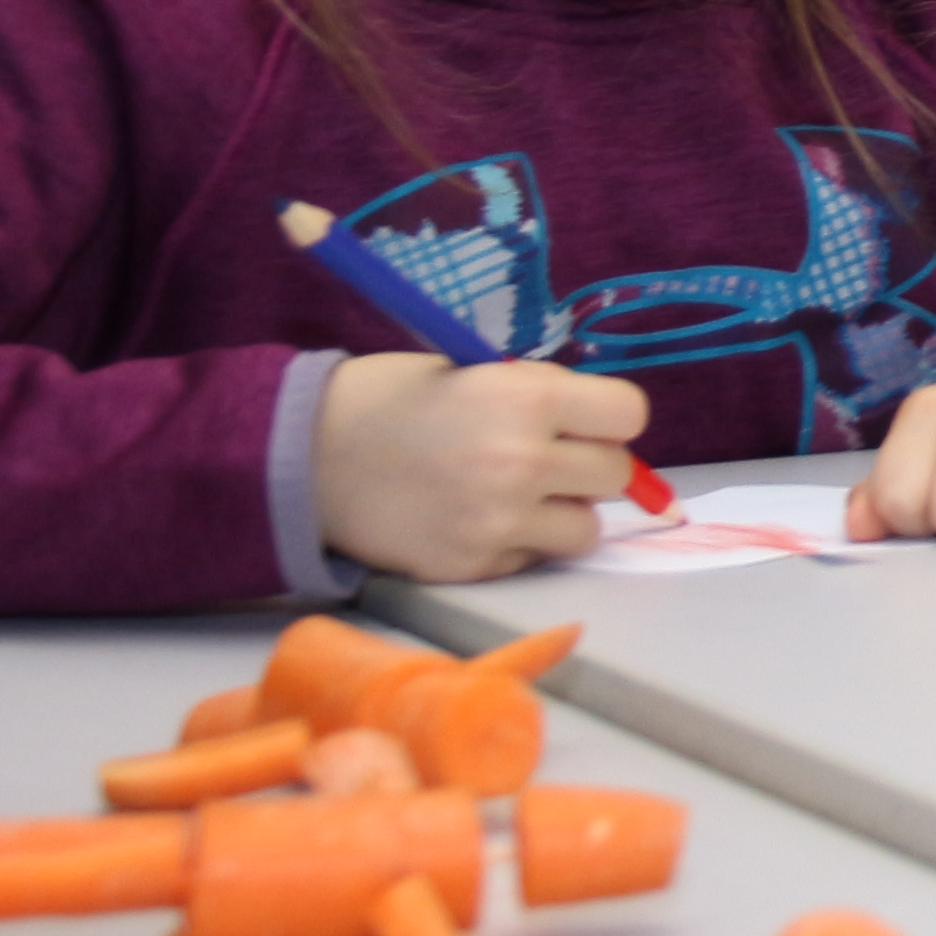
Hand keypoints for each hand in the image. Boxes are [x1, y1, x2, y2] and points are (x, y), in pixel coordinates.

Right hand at [311, 354, 651, 581]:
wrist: (307, 455)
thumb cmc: (393, 402)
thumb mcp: (476, 373)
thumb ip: (543, 398)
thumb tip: (605, 429)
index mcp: (526, 398)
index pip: (629, 415)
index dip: (609, 418)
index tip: (586, 421)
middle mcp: (522, 460)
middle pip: (614, 474)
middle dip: (587, 464)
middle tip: (544, 456)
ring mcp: (499, 518)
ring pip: (584, 528)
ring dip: (561, 512)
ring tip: (513, 492)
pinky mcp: (474, 563)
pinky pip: (532, 557)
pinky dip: (516, 542)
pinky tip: (472, 517)